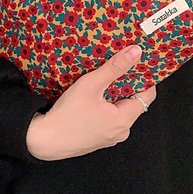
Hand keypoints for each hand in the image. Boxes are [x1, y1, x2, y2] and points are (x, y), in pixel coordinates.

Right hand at [26, 44, 155, 159]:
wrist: (44, 141)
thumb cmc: (67, 115)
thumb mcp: (91, 85)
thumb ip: (114, 67)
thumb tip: (135, 52)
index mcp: (124, 120)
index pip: (148, 95)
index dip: (145, 78)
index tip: (138, 65)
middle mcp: (121, 132)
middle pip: (134, 103)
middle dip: (127, 86)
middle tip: (117, 70)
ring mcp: (110, 138)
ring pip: (120, 111)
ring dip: (114, 97)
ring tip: (102, 83)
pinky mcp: (99, 140)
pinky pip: (109, 120)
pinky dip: (105, 108)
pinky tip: (92, 100)